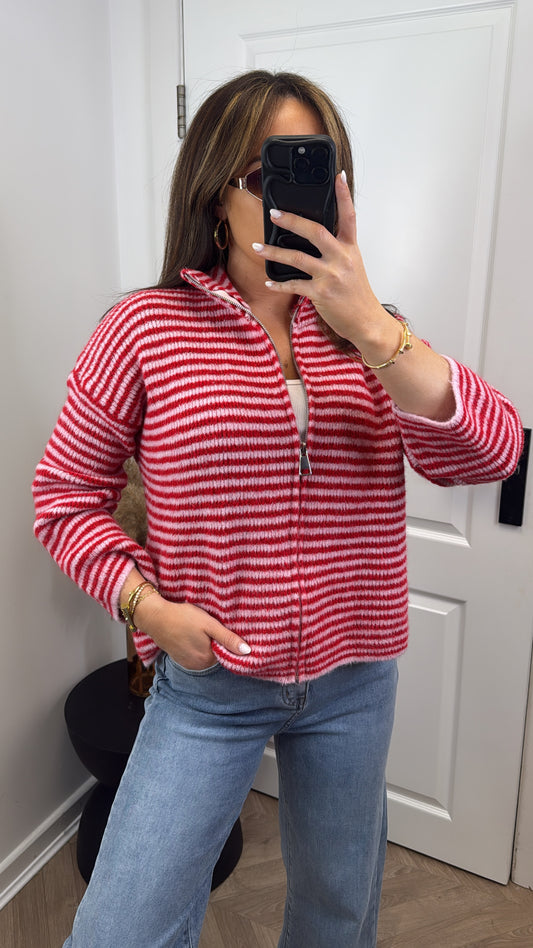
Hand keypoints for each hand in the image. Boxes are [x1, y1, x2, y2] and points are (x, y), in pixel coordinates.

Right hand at [134, 593, 250, 670]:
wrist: (155, 617)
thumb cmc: (183, 618)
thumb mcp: (209, 624)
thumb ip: (228, 639)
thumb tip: (247, 651)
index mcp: (208, 659)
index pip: (226, 653)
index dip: (226, 641)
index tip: (222, 628)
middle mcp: (198, 666)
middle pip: (215, 654)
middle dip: (215, 643)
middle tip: (210, 626)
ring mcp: (187, 664)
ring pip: (204, 654)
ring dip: (205, 644)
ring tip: (200, 630)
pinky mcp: (178, 658)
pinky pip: (193, 654)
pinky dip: (195, 646)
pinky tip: (191, 634)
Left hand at [254, 172, 398, 355]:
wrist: (367, 322)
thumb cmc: (357, 295)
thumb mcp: (353, 267)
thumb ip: (337, 251)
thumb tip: (314, 238)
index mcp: (351, 249)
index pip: (349, 216)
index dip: (344, 195)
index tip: (338, 176)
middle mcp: (342, 258)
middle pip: (315, 231)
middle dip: (292, 221)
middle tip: (274, 213)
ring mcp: (331, 275)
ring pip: (297, 258)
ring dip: (274, 252)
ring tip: (257, 247)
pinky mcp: (321, 293)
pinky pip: (294, 285)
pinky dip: (279, 284)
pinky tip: (268, 282)